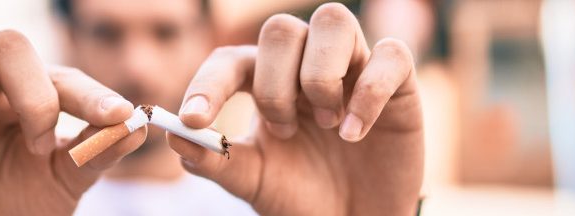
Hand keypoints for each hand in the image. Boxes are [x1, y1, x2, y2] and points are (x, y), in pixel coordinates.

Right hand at [0, 21, 145, 214]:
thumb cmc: (20, 209)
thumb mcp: (66, 182)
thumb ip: (98, 152)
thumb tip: (139, 124)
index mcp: (30, 96)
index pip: (60, 75)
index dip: (90, 93)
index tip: (115, 116)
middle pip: (6, 41)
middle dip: (30, 88)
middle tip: (37, 141)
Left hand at [168, 4, 422, 214]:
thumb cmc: (300, 195)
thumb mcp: (252, 180)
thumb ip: (214, 159)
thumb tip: (175, 136)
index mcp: (263, 81)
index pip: (229, 60)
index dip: (208, 84)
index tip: (194, 119)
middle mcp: (305, 64)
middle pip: (280, 30)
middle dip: (274, 85)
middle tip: (285, 131)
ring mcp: (352, 67)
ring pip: (333, 21)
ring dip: (319, 76)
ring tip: (327, 126)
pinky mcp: (399, 82)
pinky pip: (390, 54)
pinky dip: (369, 92)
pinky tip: (355, 134)